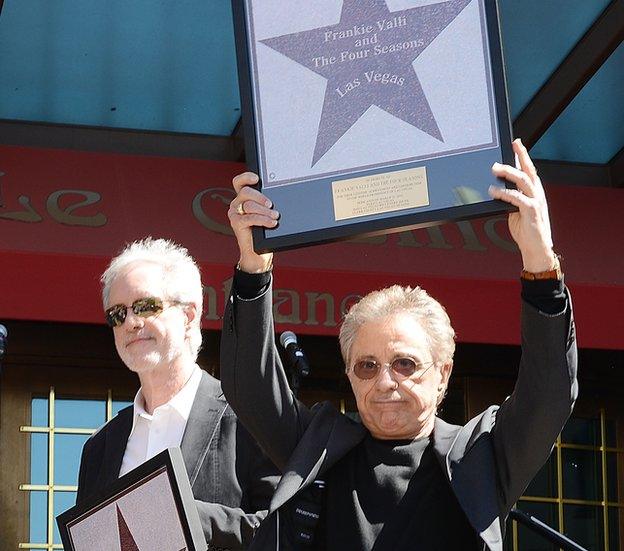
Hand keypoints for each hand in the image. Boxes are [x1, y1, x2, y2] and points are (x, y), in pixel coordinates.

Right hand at [228, 172, 278, 272]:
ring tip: (275, 217)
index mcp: (245, 197)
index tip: (256, 178)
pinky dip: (262, 220)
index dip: (246, 177)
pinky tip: (271, 223)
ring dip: (265, 211)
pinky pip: (249, 218)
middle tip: (271, 205)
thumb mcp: (267, 213)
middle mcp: (238, 203)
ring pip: (249, 205)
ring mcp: (235, 213)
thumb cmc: (265, 231)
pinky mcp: (236, 223)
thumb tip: (279, 197)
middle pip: (246, 192)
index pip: (240, 182)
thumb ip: (268, 204)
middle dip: (260, 197)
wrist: (259, 251)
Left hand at [489, 139, 556, 271]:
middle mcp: (537, 194)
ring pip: (523, 180)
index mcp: (534, 192)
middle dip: (520, 156)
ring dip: (508, 173)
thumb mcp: (515, 211)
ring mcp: (536, 201)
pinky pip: (517, 198)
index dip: (523, 156)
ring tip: (494, 169)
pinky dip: (504, 193)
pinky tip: (493, 191)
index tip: (516, 143)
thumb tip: (496, 189)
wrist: (536, 248)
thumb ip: (509, 199)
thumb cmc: (526, 231)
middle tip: (510, 146)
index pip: (529, 170)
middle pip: (528, 170)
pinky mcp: (531, 211)